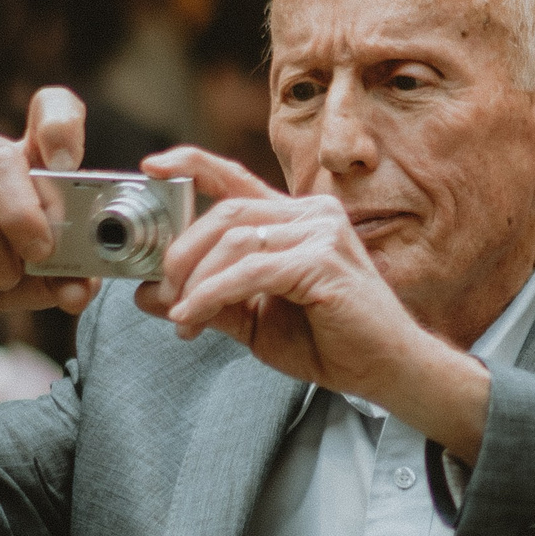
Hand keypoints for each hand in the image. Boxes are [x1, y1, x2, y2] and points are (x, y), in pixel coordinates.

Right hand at [0, 88, 98, 425]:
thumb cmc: (20, 269)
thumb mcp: (57, 274)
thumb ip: (75, 278)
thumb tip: (79, 290)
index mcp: (38, 158)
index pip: (51, 108)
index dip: (59, 126)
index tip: (66, 163)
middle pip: (3, 164)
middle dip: (26, 220)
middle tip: (41, 254)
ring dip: (2, 265)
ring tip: (8, 279)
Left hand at [134, 147, 492, 460]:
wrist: (387, 371)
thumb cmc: (332, 343)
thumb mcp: (255, 321)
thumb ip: (208, 300)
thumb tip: (146, 294)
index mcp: (296, 219)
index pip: (237, 178)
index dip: (192, 164)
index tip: (152, 166)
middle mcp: (311, 215)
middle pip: (226, 212)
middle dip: (182, 252)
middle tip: (161, 290)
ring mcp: (321, 233)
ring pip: (235, 241)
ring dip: (195, 282)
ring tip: (184, 318)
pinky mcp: (323, 262)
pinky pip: (251, 271)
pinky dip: (213, 294)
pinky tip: (194, 317)